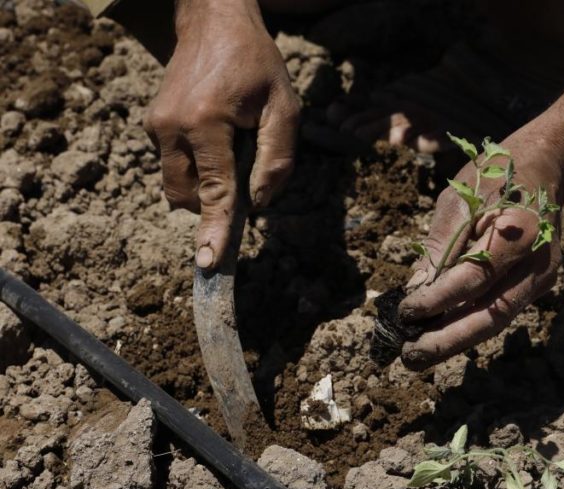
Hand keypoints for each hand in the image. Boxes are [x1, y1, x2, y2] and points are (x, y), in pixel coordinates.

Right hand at [144, 0, 299, 268]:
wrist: (214, 22)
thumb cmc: (256, 63)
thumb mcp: (285, 106)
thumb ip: (277, 159)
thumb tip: (260, 204)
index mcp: (207, 122)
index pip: (215, 189)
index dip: (215, 229)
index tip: (209, 263)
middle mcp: (172, 127)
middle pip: (189, 196)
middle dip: (215, 202)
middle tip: (245, 169)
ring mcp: (157, 126)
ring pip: (176, 186)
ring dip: (204, 186)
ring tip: (232, 148)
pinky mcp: (153, 125)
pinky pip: (173, 167)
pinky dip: (196, 169)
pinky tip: (218, 141)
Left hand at [398, 60, 563, 369]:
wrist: (544, 168)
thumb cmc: (495, 178)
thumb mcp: (460, 198)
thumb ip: (442, 245)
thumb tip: (416, 288)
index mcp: (520, 233)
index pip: (474, 278)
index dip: (438, 300)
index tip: (405, 311)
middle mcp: (538, 263)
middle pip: (491, 314)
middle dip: (447, 340)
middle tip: (409, 357)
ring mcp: (541, 278)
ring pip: (496, 320)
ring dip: (455, 340)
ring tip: (417, 354)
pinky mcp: (536, 286)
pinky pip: (500, 311)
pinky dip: (468, 324)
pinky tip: (439, 334)